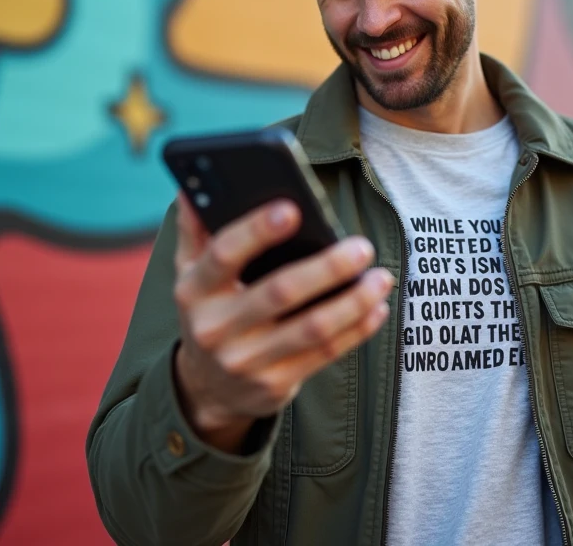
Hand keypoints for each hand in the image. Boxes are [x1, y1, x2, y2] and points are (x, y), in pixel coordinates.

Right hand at [171, 193, 392, 451]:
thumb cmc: (210, 310)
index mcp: (194, 289)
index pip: (224, 254)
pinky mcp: (273, 384)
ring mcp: (245, 361)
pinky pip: (324, 354)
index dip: (257, 230)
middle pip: (279, 292)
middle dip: (326, 268)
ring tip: (381, 277)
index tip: (293, 208)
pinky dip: (356, 329)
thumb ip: (195, 229)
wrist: (206, 387)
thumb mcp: (191, 273)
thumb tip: (192, 185)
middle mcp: (215, 327)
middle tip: (362, 246)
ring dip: (353, 302)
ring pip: (311, 329)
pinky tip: (377, 307)